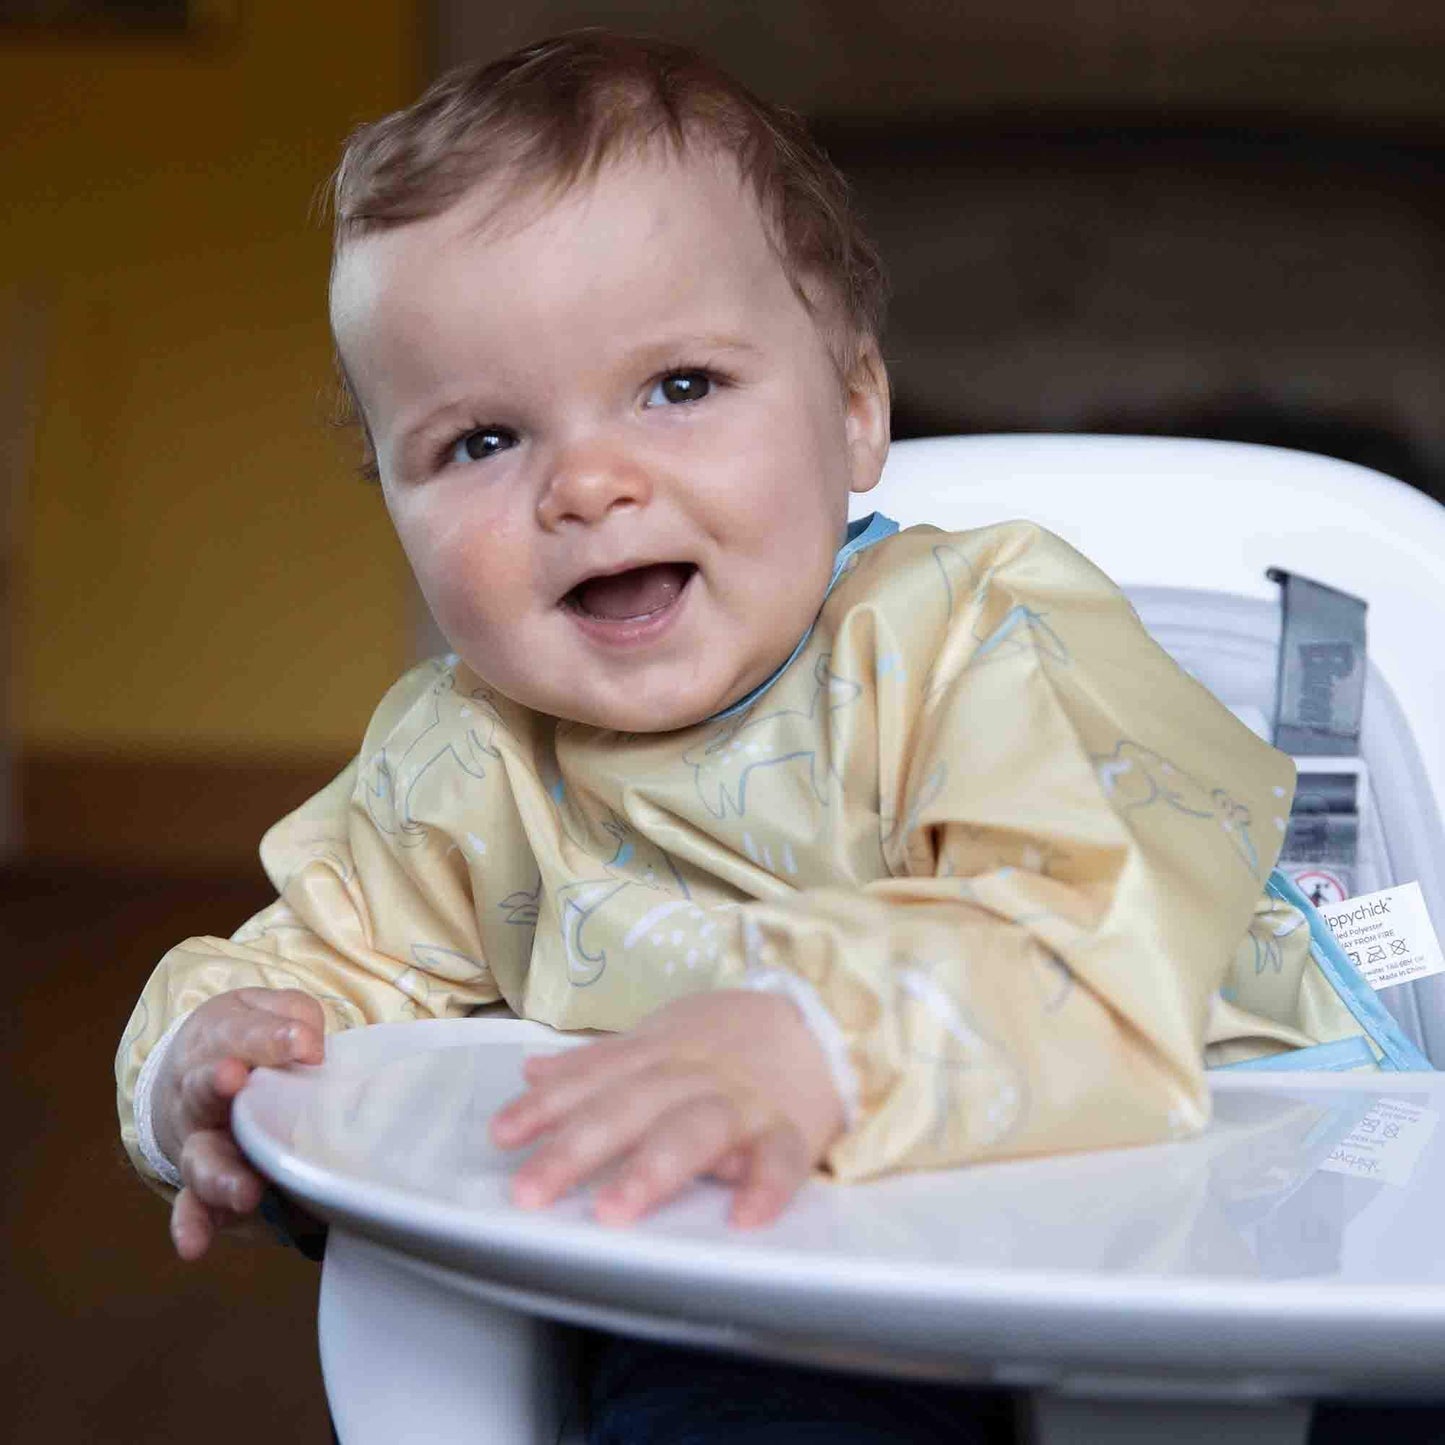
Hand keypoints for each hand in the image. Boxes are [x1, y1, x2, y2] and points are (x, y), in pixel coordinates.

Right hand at [154, 988, 324, 1260]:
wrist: (209, 1069)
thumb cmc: (254, 1037)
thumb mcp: (272, 1011)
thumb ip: (291, 1017)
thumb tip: (310, 1046)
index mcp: (218, 1043)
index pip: (242, 1035)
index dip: (270, 1038)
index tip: (305, 1043)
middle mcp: (201, 1096)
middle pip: (203, 1093)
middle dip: (216, 1087)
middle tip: (234, 1079)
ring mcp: (202, 1143)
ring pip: (201, 1160)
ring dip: (221, 1174)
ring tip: (246, 1190)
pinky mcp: (207, 1186)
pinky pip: (193, 1209)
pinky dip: (192, 1226)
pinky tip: (194, 1245)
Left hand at [489, 989, 844, 1227]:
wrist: (826, 1016)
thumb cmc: (731, 1038)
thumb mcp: (662, 1035)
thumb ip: (599, 1059)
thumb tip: (532, 1070)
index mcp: (659, 1052)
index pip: (593, 1079)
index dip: (546, 1107)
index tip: (501, 1138)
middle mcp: (694, 1074)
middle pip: (631, 1106)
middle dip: (577, 1148)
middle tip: (530, 1191)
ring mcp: (743, 1101)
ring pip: (696, 1128)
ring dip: (654, 1167)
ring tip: (612, 1212)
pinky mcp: (792, 1129)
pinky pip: (782, 1158)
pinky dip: (766, 1185)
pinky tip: (744, 1218)